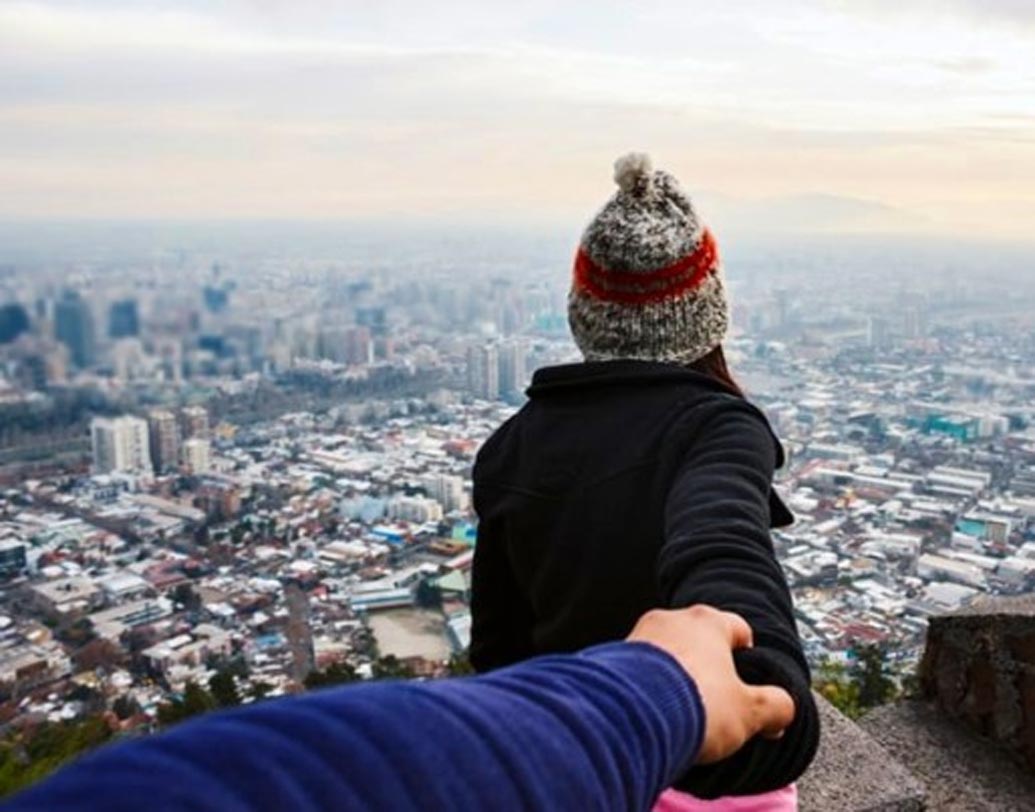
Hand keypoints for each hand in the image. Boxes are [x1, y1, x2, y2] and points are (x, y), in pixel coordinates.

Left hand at [626, 605, 794, 763]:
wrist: (631, 715)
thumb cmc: (696, 705)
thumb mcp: (750, 712)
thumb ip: (776, 706)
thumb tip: (784, 708)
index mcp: (709, 622)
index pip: (739, 630)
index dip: (748, 657)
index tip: (748, 680)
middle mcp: (673, 619)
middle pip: (700, 641)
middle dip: (709, 668)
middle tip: (716, 701)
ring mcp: (640, 635)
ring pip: (668, 653)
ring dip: (676, 677)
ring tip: (682, 711)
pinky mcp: (613, 656)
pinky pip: (640, 669)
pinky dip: (649, 686)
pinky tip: (655, 711)